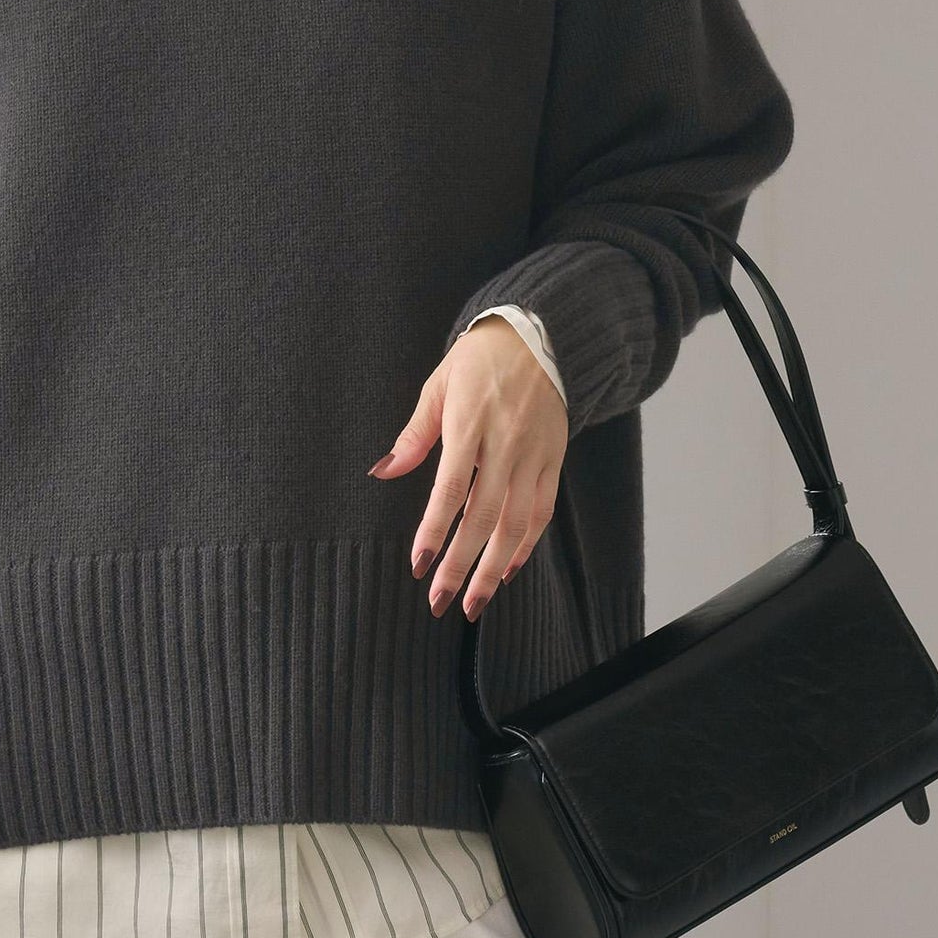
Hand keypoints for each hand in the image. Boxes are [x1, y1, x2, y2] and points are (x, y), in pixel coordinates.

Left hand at [369, 317, 567, 622]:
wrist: (538, 334)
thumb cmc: (479, 359)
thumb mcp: (438, 385)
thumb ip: (415, 434)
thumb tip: (383, 472)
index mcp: (469, 423)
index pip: (451, 488)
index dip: (435, 530)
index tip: (419, 565)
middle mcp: (505, 443)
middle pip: (483, 516)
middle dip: (461, 565)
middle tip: (440, 601)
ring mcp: (534, 453)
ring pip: (516, 523)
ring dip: (494, 568)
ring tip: (474, 602)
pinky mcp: (555, 458)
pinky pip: (542, 510)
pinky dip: (526, 544)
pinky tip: (507, 570)